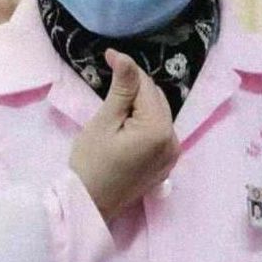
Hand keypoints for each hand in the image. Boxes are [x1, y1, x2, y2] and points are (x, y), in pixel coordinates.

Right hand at [69, 49, 180, 222]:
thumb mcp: (104, 121)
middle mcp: (173, 140)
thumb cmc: (90, 163)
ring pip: (159, 113)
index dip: (128, 71)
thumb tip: (124, 56)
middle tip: (110, 86)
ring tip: (116, 108)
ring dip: (141, 104)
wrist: (88, 205)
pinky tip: (126, 125)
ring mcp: (172, 154)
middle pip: (156, 99)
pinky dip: (145, 122)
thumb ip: (121, 88)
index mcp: (159, 129)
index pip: (147, 87)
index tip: (109, 56)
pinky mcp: (167, 163)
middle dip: (135, 89)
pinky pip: (159, 131)